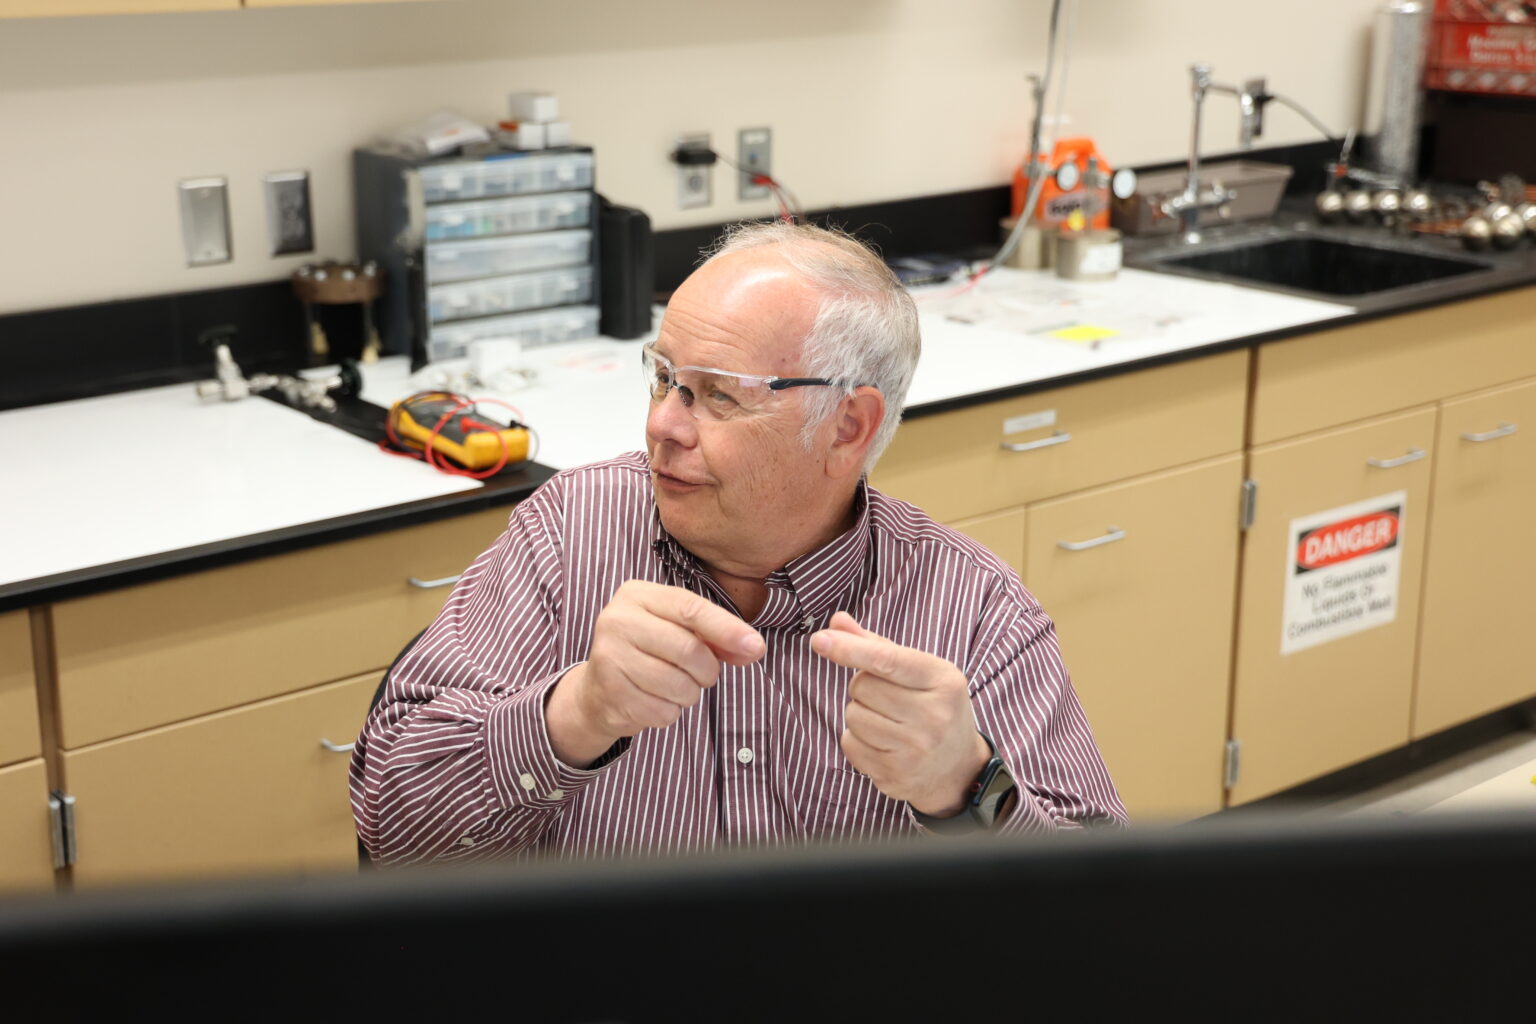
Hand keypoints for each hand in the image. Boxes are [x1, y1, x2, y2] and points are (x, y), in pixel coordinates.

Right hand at [546, 580, 764, 767]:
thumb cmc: (648, 651)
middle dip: (708, 670)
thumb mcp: (679, 630)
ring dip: (690, 693)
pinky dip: (670, 711)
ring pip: (678, 684)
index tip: (756, 647)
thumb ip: (716, 636)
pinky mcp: (610, 693)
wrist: (597, 690)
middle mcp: (617, 620)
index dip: (726, 629)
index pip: (690, 608)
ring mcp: (609, 657)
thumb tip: (753, 648)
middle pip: (688, 649)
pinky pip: (663, 711)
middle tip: (704, 674)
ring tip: (675, 686)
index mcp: (637, 595)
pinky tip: (654, 700)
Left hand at [810, 612, 990, 817]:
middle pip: (862, 686)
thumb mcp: (920, 672)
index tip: (819, 640)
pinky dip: (856, 740)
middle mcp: (934, 715)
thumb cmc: (934, 707)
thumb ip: (877, 646)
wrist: (958, 768)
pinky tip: (882, 743)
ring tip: (887, 721)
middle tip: (888, 699)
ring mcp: (915, 749)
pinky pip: (849, 744)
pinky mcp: (895, 775)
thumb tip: (836, 621)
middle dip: (864, 687)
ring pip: (853, 715)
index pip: (887, 660)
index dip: (850, 649)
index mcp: (943, 680)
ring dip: (859, 714)